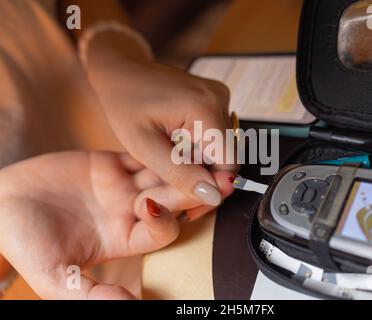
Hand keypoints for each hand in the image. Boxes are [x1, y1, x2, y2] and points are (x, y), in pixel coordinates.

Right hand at [0, 151, 232, 298]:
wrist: (1, 203)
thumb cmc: (25, 242)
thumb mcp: (55, 277)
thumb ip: (90, 295)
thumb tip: (128, 305)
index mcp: (124, 238)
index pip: (161, 229)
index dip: (167, 219)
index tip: (152, 206)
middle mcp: (129, 212)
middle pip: (169, 199)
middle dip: (190, 188)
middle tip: (217, 176)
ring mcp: (122, 186)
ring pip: (159, 173)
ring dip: (180, 164)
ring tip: (203, 150)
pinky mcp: (111, 162)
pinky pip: (140, 152)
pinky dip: (155, 145)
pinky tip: (173, 135)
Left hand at [84, 35, 238, 219]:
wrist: (122, 70)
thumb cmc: (125, 104)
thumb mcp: (144, 146)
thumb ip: (179, 172)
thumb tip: (214, 195)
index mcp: (204, 108)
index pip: (229, 164)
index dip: (213, 188)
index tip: (189, 204)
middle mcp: (220, 98)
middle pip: (227, 156)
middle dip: (204, 178)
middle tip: (176, 193)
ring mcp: (220, 96)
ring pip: (222, 148)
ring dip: (201, 164)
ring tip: (172, 167)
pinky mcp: (216, 98)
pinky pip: (216, 134)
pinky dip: (200, 148)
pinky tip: (178, 149)